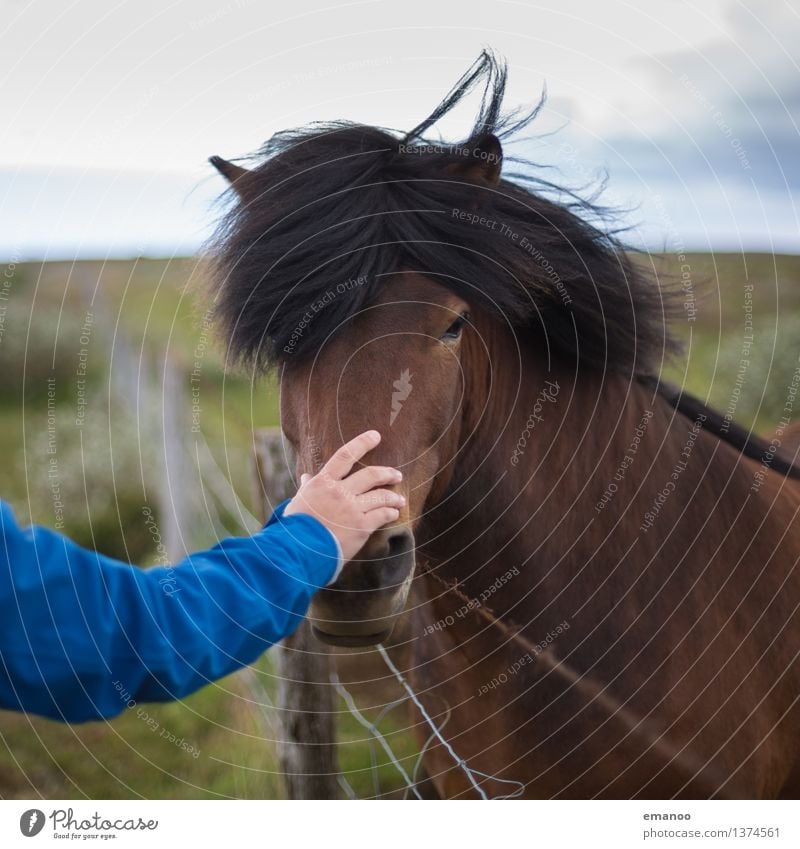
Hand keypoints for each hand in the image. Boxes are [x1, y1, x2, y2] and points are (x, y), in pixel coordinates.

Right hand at [283, 430, 404, 561]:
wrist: (298, 551)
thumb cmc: (295, 527)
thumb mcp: (299, 502)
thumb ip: (308, 488)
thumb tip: (306, 477)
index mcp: (323, 482)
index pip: (345, 455)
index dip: (362, 443)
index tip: (375, 436)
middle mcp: (340, 492)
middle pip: (371, 475)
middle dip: (387, 473)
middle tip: (397, 475)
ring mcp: (352, 508)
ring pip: (381, 496)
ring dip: (393, 496)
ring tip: (399, 499)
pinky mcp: (362, 527)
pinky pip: (382, 515)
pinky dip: (390, 513)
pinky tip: (394, 514)